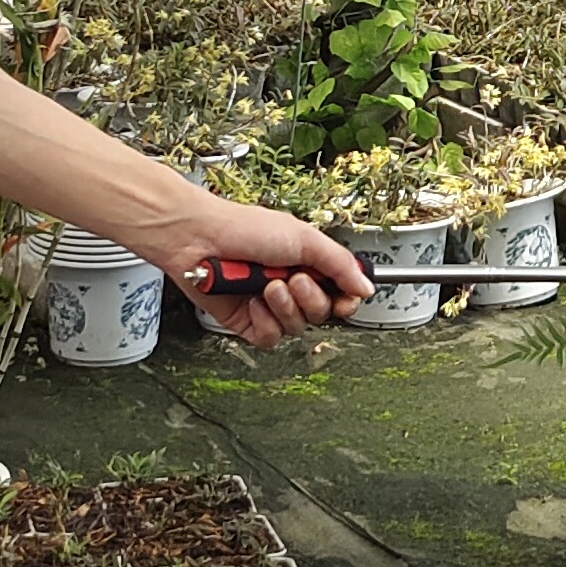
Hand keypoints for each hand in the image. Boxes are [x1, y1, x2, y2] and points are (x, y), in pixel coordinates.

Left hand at [142, 200, 368, 349]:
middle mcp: (290, 285)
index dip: (345, 300)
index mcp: (308, 263)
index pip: (341, 293)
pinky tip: (251, 302)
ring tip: (267, 285)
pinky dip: (264, 321)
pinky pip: (270, 338)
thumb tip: (367, 286)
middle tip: (294, 279)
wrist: (199, 239)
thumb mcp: (303, 238)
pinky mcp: (247, 322)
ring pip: (297, 327)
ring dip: (285, 307)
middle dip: (310, 299)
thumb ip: (339, 263)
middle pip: (322, 314)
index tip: (345, 298)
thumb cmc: (243, 228)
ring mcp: (269, 305)